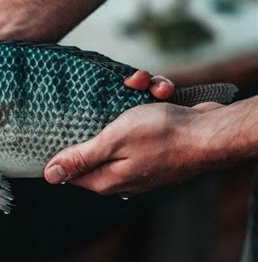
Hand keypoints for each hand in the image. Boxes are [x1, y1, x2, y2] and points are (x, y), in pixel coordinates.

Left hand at [42, 71, 219, 195]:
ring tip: (143, 84)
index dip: (63, 149)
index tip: (60, 126)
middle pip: (95, 143)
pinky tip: (161, 92)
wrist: (211, 132)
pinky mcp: (156, 144)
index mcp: (106, 178)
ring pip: (121, 123)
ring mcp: (140, 158)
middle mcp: (121, 172)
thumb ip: (81, 157)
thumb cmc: (163, 136)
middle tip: (110, 95)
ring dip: (131, 98)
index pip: (71, 171)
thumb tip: (50, 175)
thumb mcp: (113, 142)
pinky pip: (142, 120)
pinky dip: (149, 101)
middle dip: (101, 115)